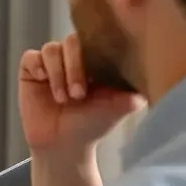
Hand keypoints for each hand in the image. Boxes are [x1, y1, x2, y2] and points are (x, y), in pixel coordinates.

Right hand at [18, 33, 144, 156]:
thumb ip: (136, 88)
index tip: (98, 78)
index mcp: (97, 60)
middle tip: (78, 94)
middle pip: (73, 41)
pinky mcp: (31, 71)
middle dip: (75, 67)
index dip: (96, 53)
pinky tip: (44, 83)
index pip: (96, 39)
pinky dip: (38, 68)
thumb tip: (154, 71)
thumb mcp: (120, 106)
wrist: (63, 146)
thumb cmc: (92, 125)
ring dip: (58, 73)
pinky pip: (31, 57)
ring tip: (63, 98)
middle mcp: (74, 57)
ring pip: (52, 49)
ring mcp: (52, 63)